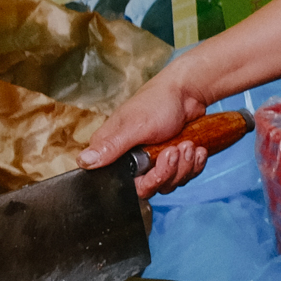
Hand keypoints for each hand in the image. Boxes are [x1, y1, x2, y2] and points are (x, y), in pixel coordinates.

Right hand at [81, 77, 211, 196]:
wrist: (187, 93)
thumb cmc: (157, 102)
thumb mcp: (134, 126)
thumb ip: (110, 147)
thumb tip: (83, 162)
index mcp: (114, 153)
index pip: (125, 186)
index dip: (147, 181)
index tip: (157, 164)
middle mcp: (132, 161)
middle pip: (152, 187)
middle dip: (170, 171)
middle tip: (175, 149)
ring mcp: (153, 162)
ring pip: (170, 183)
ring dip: (185, 166)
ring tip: (188, 145)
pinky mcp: (172, 161)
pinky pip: (185, 175)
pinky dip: (194, 164)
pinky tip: (197, 149)